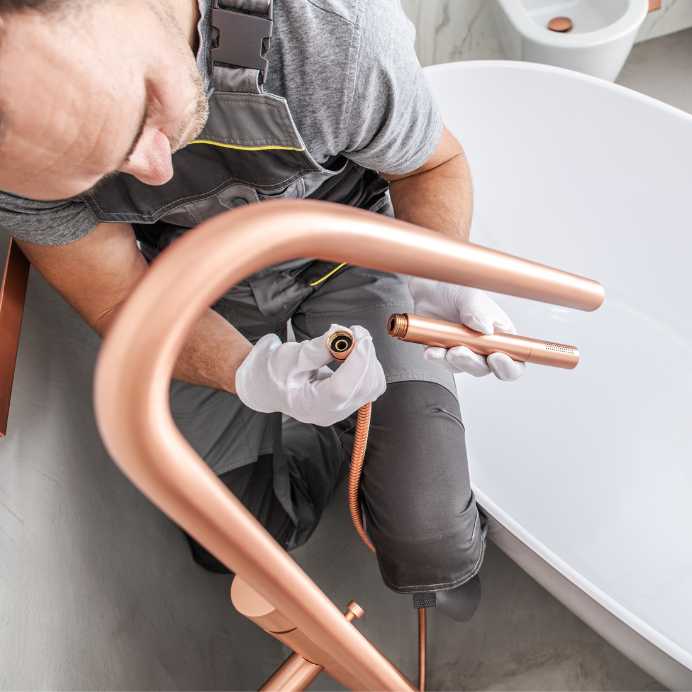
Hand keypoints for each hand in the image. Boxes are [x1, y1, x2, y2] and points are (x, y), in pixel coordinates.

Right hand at [235, 323, 385, 425]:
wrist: (269, 383)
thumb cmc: (275, 371)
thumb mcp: (290, 356)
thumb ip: (318, 349)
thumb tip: (344, 337)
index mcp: (310, 406)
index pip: (342, 389)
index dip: (356, 361)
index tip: (359, 336)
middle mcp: (331, 413)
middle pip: (363, 387)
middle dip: (365, 355)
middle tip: (354, 331)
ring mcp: (343, 409)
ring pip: (373, 385)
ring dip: (369, 358)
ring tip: (350, 342)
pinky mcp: (351, 401)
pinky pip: (373, 384)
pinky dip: (369, 365)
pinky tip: (354, 353)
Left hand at [407, 276, 524, 380]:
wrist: (432, 289)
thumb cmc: (457, 291)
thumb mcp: (470, 296)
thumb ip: (479, 312)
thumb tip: (486, 329)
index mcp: (501, 336)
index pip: (515, 361)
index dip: (508, 366)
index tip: (496, 357)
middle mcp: (484, 348)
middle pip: (485, 368)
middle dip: (472, 362)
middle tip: (460, 350)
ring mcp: (464, 352)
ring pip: (462, 367)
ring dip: (452, 361)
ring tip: (444, 348)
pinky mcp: (444, 354)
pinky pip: (441, 362)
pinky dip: (436, 358)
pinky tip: (432, 350)